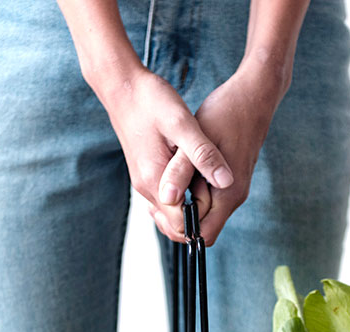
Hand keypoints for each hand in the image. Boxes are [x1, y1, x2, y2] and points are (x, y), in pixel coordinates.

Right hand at [96, 68, 234, 239]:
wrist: (122, 87)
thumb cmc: (151, 101)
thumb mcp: (183, 124)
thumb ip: (203, 155)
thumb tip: (226, 182)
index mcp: (155, 181)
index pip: (181, 226)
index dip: (204, 220)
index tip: (221, 200)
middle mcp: (146, 188)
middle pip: (173, 226)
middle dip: (198, 220)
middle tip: (219, 196)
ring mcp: (144, 182)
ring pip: (168, 215)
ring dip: (190, 210)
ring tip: (210, 187)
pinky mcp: (146, 174)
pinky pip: (165, 200)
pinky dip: (182, 199)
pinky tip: (196, 180)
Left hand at [155, 60, 288, 244]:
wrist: (253, 95)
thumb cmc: (226, 113)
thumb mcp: (197, 139)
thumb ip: (181, 171)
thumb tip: (167, 198)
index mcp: (228, 195)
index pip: (202, 235)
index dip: (178, 226)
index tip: (161, 204)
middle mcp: (233, 197)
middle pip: (200, 227)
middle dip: (178, 215)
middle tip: (161, 188)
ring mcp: (232, 190)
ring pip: (201, 211)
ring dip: (183, 201)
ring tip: (168, 177)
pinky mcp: (227, 180)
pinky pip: (205, 197)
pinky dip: (189, 189)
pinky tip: (178, 169)